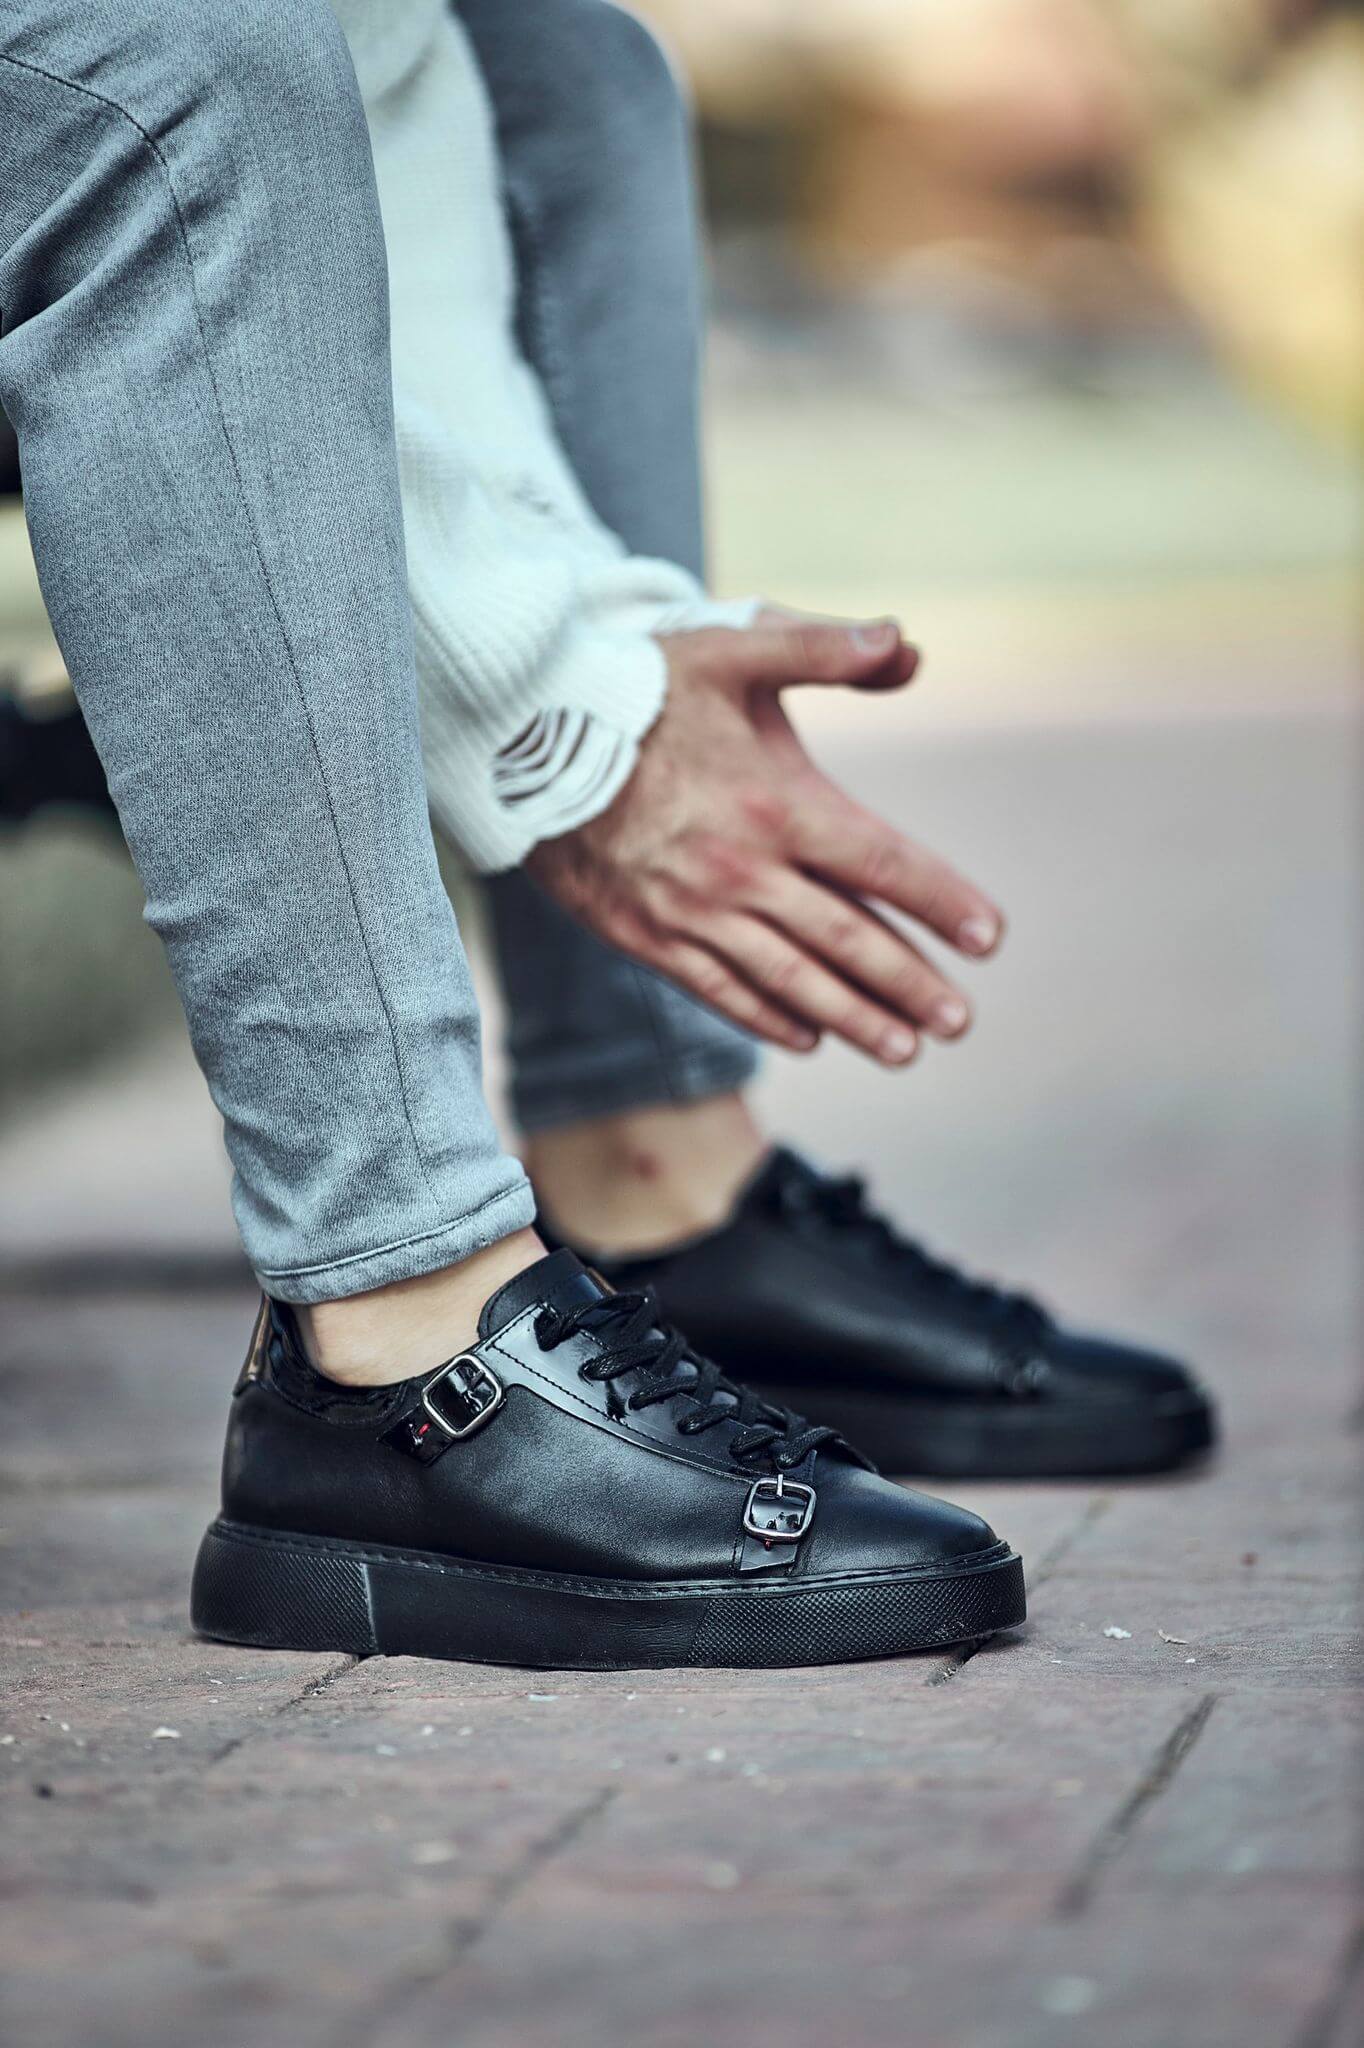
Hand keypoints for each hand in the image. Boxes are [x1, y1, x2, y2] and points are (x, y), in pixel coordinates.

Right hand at [525, 612, 1003, 1064]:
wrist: (523, 738)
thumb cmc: (638, 687)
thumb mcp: (734, 648)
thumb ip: (825, 649)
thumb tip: (907, 647)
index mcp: (777, 803)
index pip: (881, 865)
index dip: (941, 902)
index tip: (989, 938)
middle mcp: (743, 870)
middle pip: (847, 940)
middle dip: (909, 985)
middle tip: (960, 1021)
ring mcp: (693, 912)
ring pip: (791, 980)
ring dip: (853, 1019)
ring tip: (904, 1049)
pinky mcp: (647, 936)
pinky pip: (720, 990)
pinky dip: (769, 1017)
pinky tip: (809, 1037)